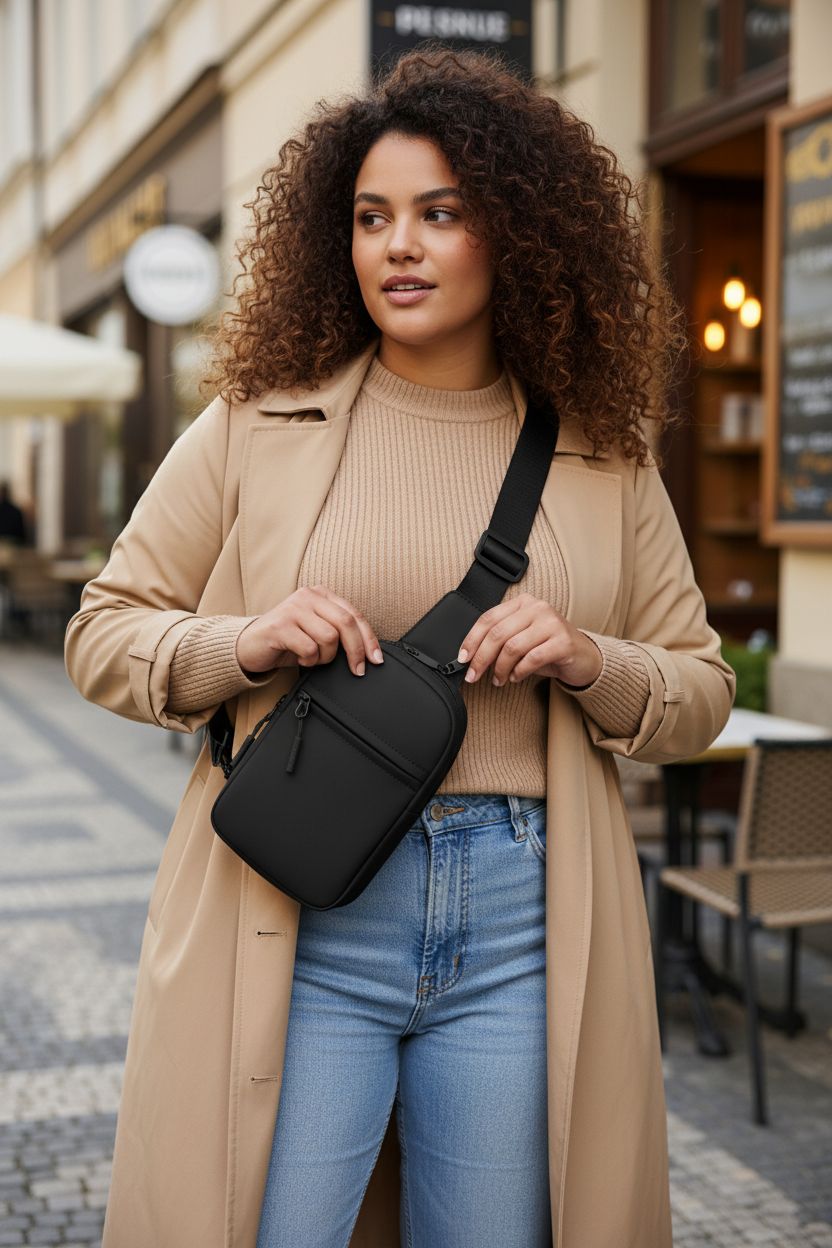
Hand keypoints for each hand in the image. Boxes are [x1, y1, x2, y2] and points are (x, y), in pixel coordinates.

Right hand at [235, 586, 384, 677]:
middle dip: (356, 650)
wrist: (249, 646)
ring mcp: (293, 609)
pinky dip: (309, 661)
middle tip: (358, 669)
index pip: (354, 614)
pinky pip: (309, 648)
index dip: (369, 638)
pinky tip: (299, 659)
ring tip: (312, 658)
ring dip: (325, 657)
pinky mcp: (280, 625)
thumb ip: (337, 632)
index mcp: (320, 594)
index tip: (376, 659)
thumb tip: (366, 652)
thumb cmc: (285, 641)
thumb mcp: (315, 632)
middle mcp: (308, 596)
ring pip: (329, 637)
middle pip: (346, 623)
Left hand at [456, 593, 602, 687]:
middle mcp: (537, 608)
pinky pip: (532, 659)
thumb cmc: (548, 648)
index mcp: (523, 602)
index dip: (471, 640)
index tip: (463, 658)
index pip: (489, 618)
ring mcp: (552, 623)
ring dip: (500, 669)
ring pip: (512, 647)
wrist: (583, 657)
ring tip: (498, 680)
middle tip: (473, 676)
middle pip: (498, 634)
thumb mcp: (521, 638)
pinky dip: (519, 672)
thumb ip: (500, 640)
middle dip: (481, 658)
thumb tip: (470, 656)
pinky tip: (516, 678)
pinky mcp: (563, 642)